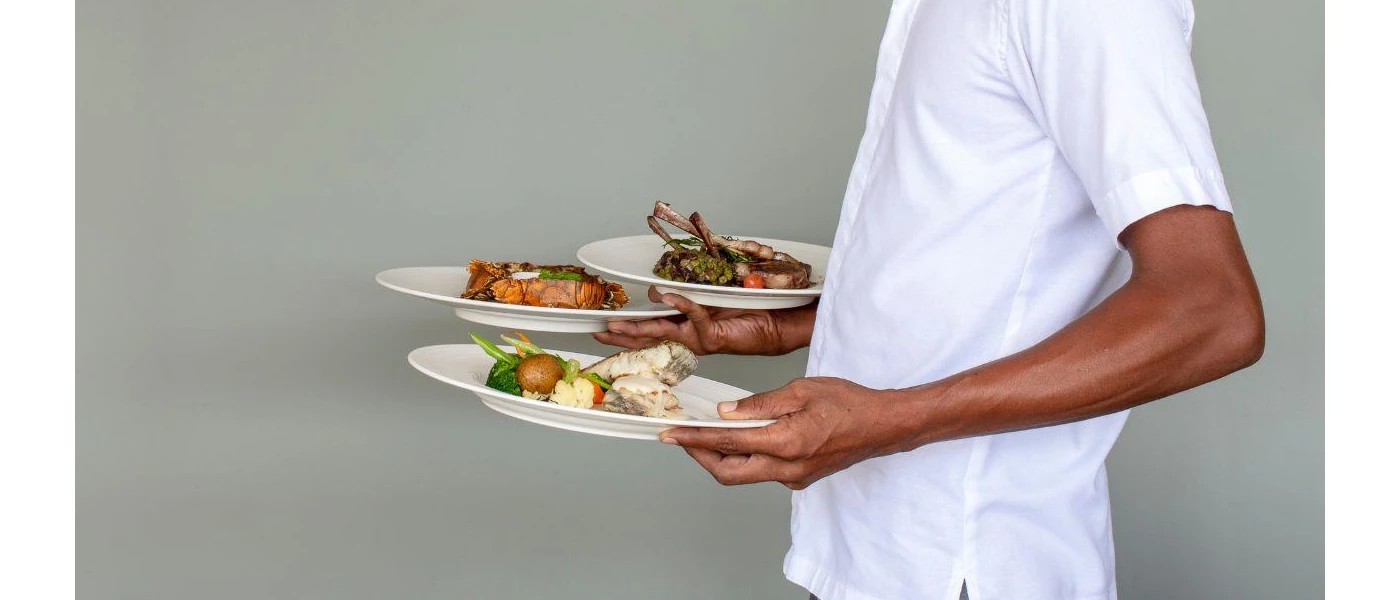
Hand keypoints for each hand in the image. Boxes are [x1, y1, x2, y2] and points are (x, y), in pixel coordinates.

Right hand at [592, 287, 801, 355]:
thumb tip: (661, 285)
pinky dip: (682, 304)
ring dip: (640, 327)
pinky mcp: (714, 336)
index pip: (650, 327)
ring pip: (664, 331)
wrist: (779, 323)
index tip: (603, 327)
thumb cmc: (751, 307)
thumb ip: (690, 290)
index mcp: (685, 324)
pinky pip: (693, 316)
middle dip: (623, 334)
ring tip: (618, 325)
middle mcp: (689, 334)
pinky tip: (670, 296)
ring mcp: (700, 338)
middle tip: (600, 332)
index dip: (626, 329)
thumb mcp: (712, 294)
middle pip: (649, 336)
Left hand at [660, 377, 916, 489]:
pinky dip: (745, 457)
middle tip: (681, 438)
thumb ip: (760, 404)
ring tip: (705, 436)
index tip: (671, 434)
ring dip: (721, 458)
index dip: (694, 439)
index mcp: (786, 443)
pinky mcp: (800, 478)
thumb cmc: (848, 402)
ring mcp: (794, 477)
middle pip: (728, 473)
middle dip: (700, 457)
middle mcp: (787, 468)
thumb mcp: (801, 390)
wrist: (882, 425)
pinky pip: (763, 472)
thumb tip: (726, 411)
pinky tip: (740, 438)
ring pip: (744, 475)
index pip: (728, 444)